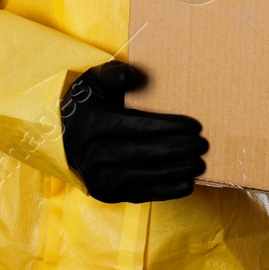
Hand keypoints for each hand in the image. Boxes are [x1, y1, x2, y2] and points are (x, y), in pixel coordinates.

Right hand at [61, 61, 207, 203]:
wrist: (67, 134)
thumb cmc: (91, 103)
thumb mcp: (97, 81)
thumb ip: (114, 74)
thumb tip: (131, 76)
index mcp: (90, 124)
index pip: (133, 127)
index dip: (165, 127)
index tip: (193, 126)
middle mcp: (90, 155)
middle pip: (138, 153)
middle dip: (173, 149)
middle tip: (201, 144)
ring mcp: (97, 178)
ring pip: (139, 177)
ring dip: (173, 172)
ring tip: (198, 163)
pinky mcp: (106, 194)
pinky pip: (139, 195)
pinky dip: (165, 191)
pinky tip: (187, 183)